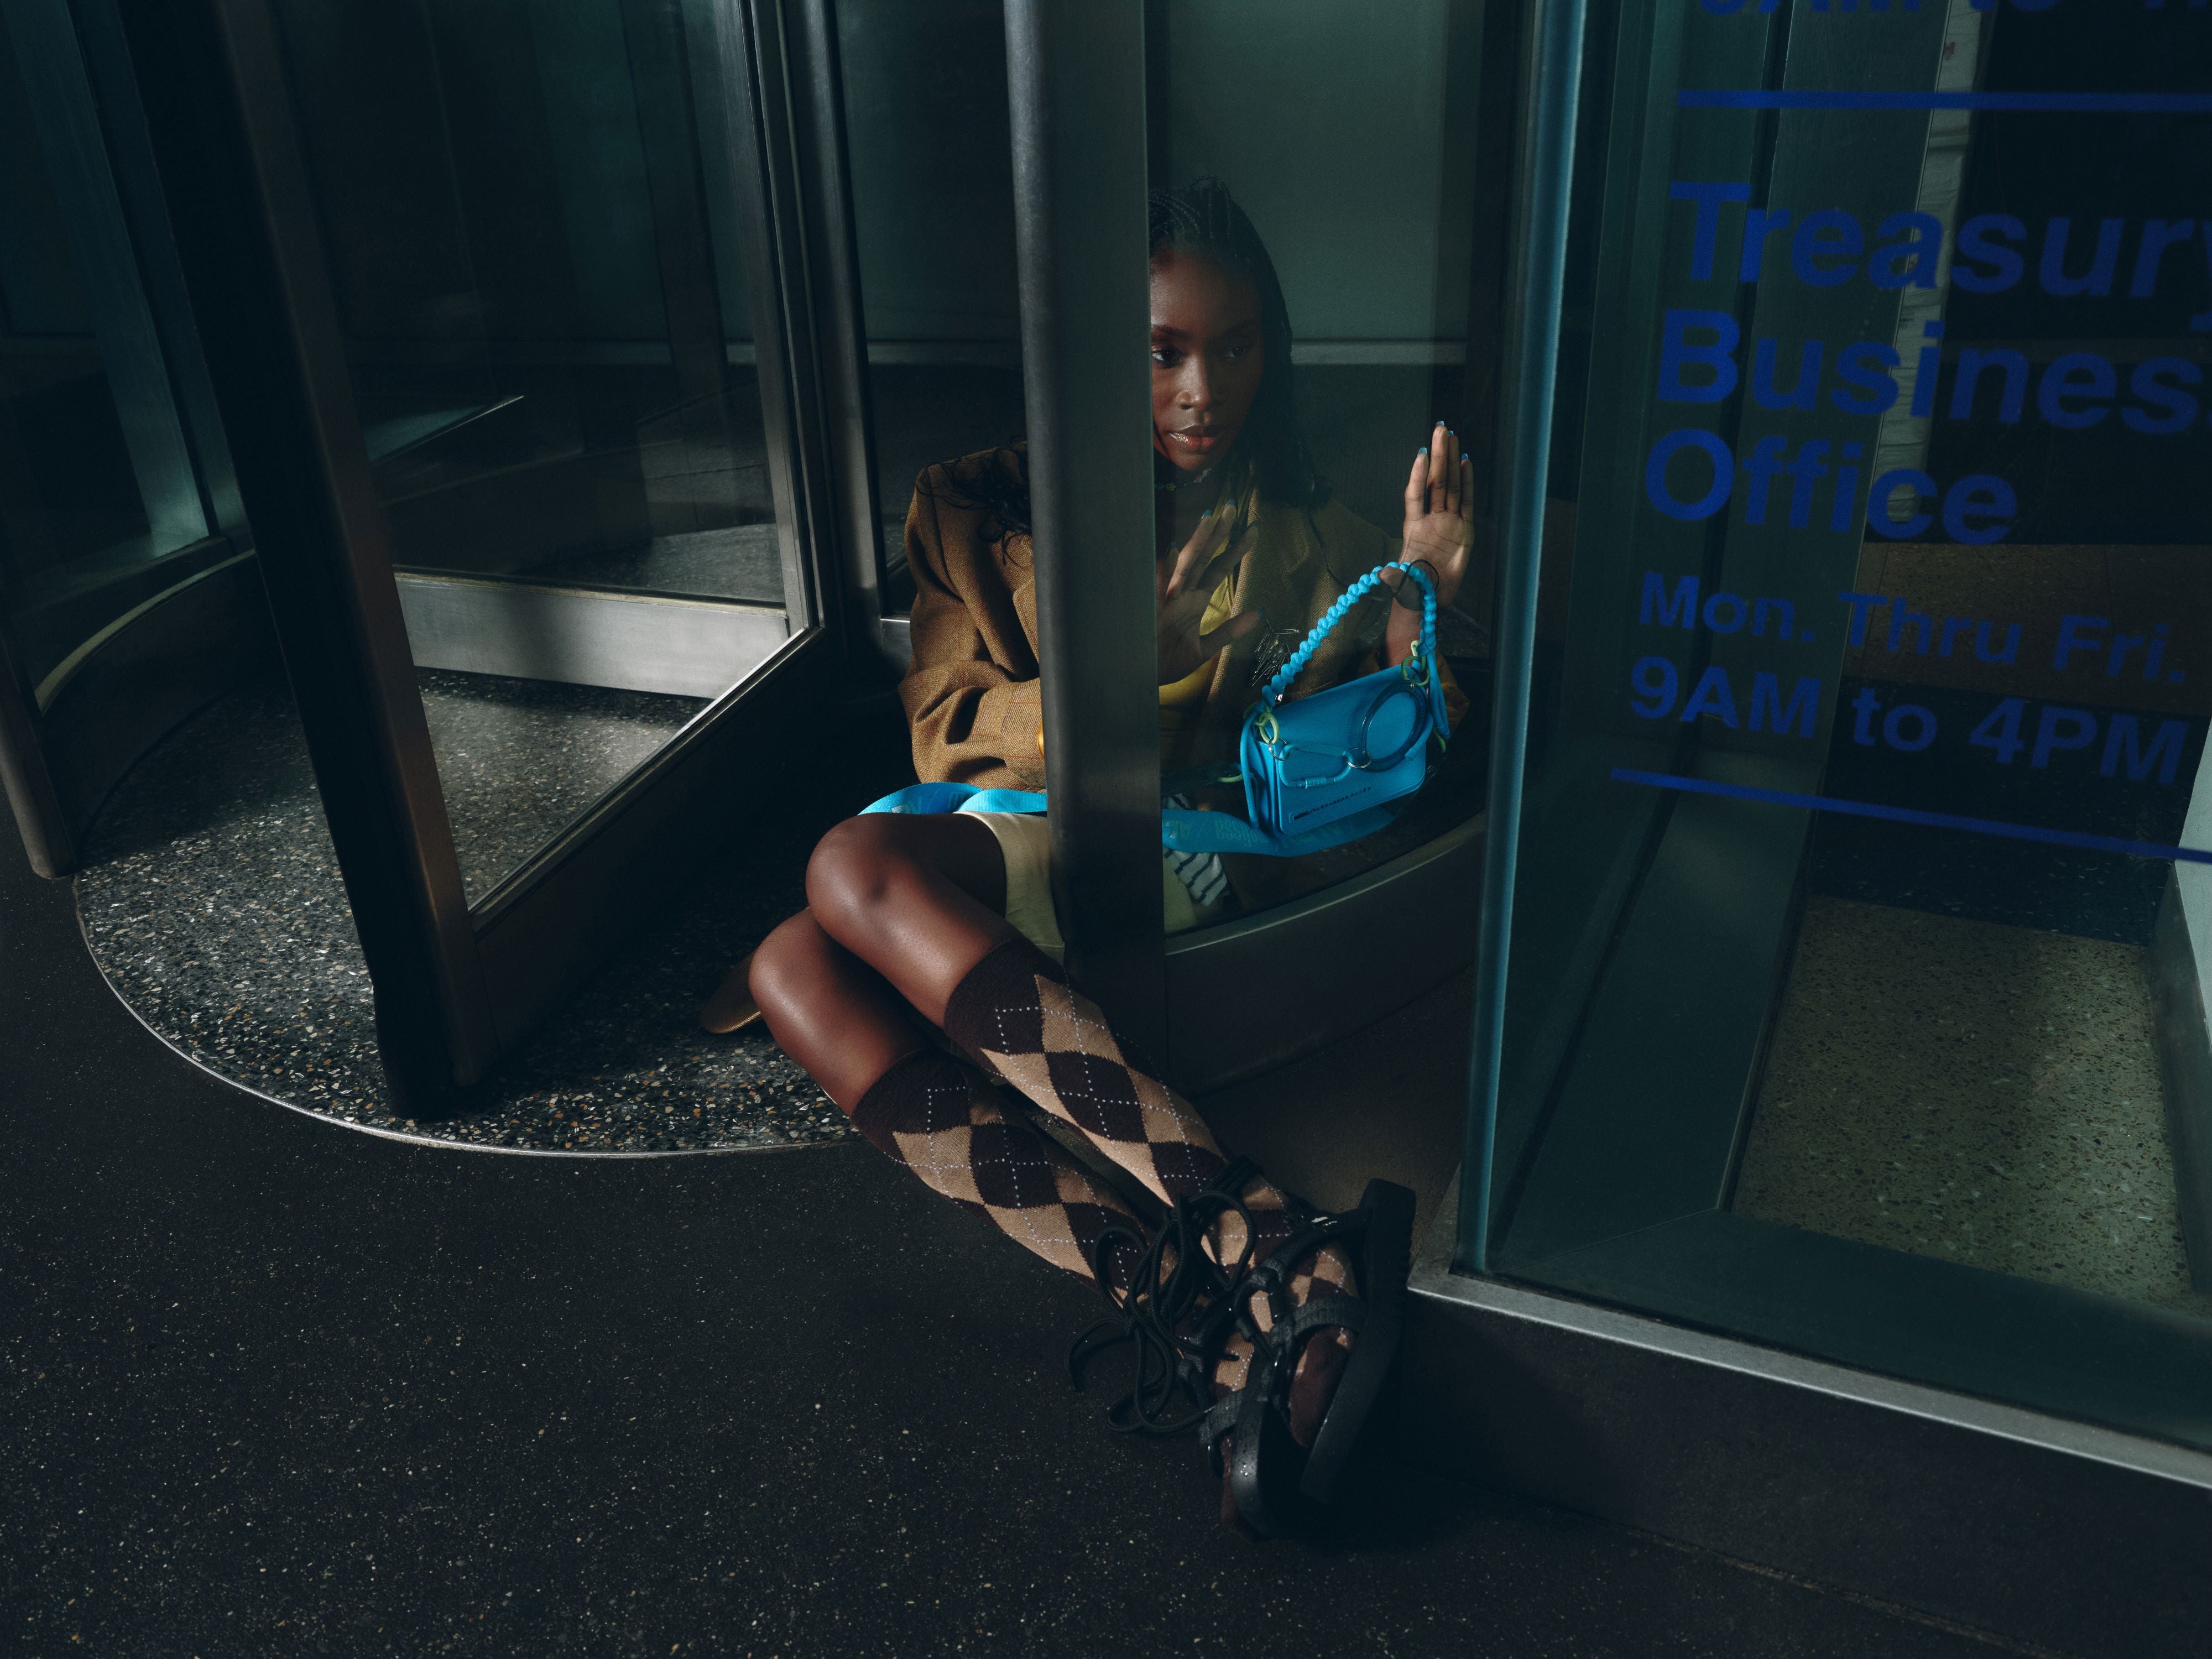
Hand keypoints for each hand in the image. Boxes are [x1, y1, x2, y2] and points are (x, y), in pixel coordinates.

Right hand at [1157, 506, 1261, 684]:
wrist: (1140, 679)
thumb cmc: (1167, 662)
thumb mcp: (1203, 650)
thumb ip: (1228, 632)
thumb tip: (1258, 614)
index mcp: (1194, 601)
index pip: (1218, 569)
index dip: (1235, 550)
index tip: (1253, 530)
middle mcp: (1182, 594)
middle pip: (1203, 557)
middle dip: (1218, 534)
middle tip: (1232, 507)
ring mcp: (1166, 599)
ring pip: (1184, 565)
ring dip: (1197, 543)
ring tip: (1210, 519)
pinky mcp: (1150, 610)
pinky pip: (1157, 586)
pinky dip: (1163, 569)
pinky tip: (1170, 549)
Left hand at [1388, 423, 1477, 664]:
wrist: (1430, 599)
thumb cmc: (1413, 590)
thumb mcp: (1402, 583)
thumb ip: (1396, 576)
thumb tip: (1384, 575)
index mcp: (1413, 528)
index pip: (1416, 495)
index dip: (1418, 475)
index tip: (1421, 452)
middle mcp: (1431, 519)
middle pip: (1435, 482)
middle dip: (1438, 455)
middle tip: (1441, 428)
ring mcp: (1448, 522)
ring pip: (1450, 485)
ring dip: (1451, 461)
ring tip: (1452, 437)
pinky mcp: (1464, 529)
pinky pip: (1465, 501)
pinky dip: (1466, 482)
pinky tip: (1465, 463)